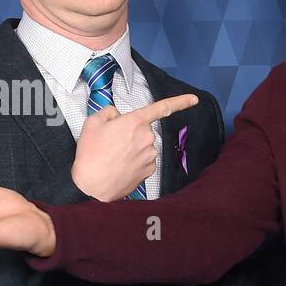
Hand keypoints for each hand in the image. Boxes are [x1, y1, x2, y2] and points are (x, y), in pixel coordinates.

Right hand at [72, 93, 197, 200]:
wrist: (92, 185)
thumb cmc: (91, 154)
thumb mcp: (92, 123)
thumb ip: (109, 112)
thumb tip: (118, 115)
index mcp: (135, 122)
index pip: (162, 107)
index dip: (180, 102)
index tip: (194, 99)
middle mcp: (148, 137)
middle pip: (143, 130)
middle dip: (131, 133)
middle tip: (112, 142)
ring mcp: (151, 155)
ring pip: (144, 145)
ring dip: (132, 148)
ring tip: (114, 156)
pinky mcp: (150, 169)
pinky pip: (145, 159)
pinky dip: (135, 161)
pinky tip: (121, 165)